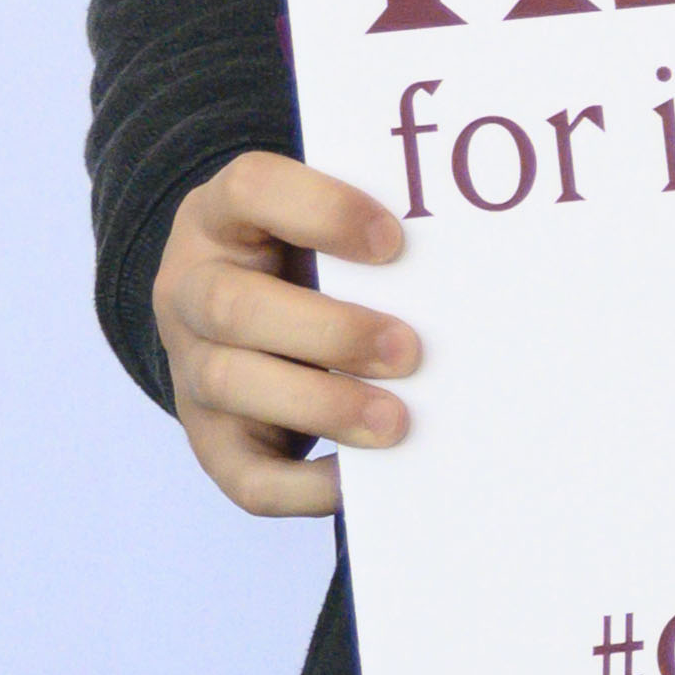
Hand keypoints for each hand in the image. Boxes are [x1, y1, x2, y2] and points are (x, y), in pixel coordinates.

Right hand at [153, 152, 415, 518]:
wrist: (245, 325)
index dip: (319, 211)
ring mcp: (191, 367)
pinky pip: (243, 474)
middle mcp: (191, 289)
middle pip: (231, 305)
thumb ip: (375, 239)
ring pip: (228, 385)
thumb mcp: (323, 233)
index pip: (249, 189)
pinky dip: (303, 485)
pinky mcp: (212, 440)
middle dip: (328, 332)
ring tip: (396, 421)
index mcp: (222, 217)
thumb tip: (484, 265)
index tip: (395, 241)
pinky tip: (361, 478)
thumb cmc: (312, 264)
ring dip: (320, 405)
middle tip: (410, 352)